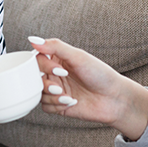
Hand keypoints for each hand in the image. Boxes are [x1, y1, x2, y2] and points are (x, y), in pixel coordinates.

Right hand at [29, 37, 147, 140]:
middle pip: (34, 78)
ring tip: (68, 96)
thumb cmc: (100, 74)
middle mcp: (55, 74)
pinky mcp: (58, 105)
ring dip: (52, 96)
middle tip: (61, 87)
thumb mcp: (78, 56)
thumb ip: (55, 46)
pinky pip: (45, 106)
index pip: (36, 60)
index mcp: (57, 59)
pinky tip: (71, 103)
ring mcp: (56, 90)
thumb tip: (33, 39)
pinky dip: (56, 105)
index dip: (43, 66)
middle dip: (46, 84)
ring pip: (38, 93)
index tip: (60, 70)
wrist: (114, 98)